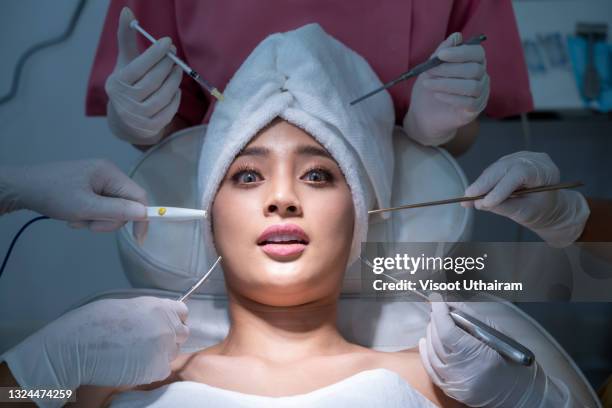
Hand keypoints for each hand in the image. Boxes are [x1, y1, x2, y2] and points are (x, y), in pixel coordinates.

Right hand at [2, 297, 188, 399]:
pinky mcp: (156, 369)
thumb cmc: (93, 322)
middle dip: (169, 338)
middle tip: (148, 342)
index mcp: (159, 306)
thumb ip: (147, 313)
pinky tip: (132, 366)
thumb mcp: (126, 306)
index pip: (182, 312)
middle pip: (181, 334)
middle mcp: (167, 326)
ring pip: (172, 353)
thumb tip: (154, 319)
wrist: (76, 346)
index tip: (165, 324)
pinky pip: (161, 370)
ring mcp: (164, 349)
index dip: (174, 319)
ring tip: (135, 354)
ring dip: (159, 354)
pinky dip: (150, 370)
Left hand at [3, 159, 147, 238]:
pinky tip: (74, 215)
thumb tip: (144, 214)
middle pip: (125, 204)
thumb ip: (116, 211)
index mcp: (111, 173)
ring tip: (76, 219)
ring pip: (112, 208)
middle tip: (88, 224)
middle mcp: (109, 174)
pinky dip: (90, 215)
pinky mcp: (90, 187)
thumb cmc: (54, 195)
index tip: (138, 239)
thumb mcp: (85, 207)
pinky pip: (101, 206)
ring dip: (97, 219)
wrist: (22, 188)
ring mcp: (99, 180)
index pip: (138, 196)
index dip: (142, 218)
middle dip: (109, 220)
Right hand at [105, 7, 181, 144]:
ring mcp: (138, 117)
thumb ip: (126, 38)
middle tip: (175, 55)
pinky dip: (175, 98)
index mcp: (117, 83)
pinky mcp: (150, 128)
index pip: (139, 67)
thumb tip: (126, 11)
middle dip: (168, 65)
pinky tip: (176, 89)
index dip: (155, 54)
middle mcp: (124, 101)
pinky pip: (169, 110)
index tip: (168, 42)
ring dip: (175, 80)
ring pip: (164, 95)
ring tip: (178, 69)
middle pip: (154, 81)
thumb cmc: (128, 84)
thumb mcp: (125, 63)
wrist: (126, 122)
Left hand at [403, 32, 488, 145]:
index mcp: (474, 63)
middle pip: (474, 69)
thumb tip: (456, 36)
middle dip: (449, 69)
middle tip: (429, 71)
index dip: (460, 52)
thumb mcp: (432, 67)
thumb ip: (443, 52)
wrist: (423, 115)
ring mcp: (480, 95)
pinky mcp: (473, 111)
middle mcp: (481, 78)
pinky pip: (468, 103)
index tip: (441, 54)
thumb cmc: (430, 87)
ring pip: (472, 86)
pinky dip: (451, 97)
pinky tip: (437, 95)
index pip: (477, 53)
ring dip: (447, 83)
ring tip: (428, 84)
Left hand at [419, 298, 570, 406]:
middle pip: (437, 339)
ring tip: (437, 322)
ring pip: (431, 351)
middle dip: (436, 320)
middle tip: (440, 308)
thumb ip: (472, 319)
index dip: (439, 312)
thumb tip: (451, 303)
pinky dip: (426, 351)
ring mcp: (454, 383)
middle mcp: (462, 372)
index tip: (437, 299)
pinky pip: (430, 367)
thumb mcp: (498, 336)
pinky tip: (426, 339)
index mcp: (478, 357)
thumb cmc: (514, 363)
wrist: (520, 394)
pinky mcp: (449, 389)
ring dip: (431, 333)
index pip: (447, 331)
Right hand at [463, 151, 589, 246]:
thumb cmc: (541, 209)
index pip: (520, 173)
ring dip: (480, 184)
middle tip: (469, 196)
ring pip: (495, 169)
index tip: (486, 202)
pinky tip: (472, 194)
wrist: (546, 206)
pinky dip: (482, 183)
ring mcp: (519, 158)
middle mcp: (532, 159)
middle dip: (485, 183)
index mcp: (546, 170)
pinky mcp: (507, 162)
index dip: (501, 187)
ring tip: (467, 198)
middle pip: (504, 167)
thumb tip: (480, 203)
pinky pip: (492, 171)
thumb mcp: (526, 212)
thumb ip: (505, 207)